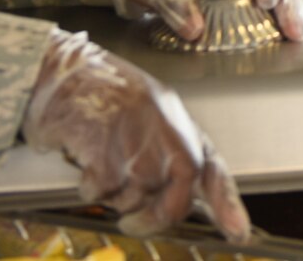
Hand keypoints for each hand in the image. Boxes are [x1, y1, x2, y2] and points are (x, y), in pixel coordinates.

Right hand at [22, 29, 249, 240]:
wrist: (64, 70)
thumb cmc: (101, 89)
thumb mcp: (147, 111)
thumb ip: (165, 149)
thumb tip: (178, 192)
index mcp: (178, 121)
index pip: (212, 169)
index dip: (227, 203)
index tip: (238, 233)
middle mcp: (165, 132)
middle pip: (175, 197)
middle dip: (153, 218)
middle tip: (132, 224)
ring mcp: (138, 143)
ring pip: (134, 198)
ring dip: (113, 195)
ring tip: (99, 161)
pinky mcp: (106, 154)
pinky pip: (101, 191)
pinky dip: (88, 185)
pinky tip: (84, 158)